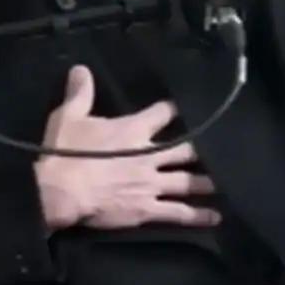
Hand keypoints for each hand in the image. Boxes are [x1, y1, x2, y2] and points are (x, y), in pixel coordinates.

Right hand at [33, 65, 219, 231]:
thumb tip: (80, 68)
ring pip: (187, 182)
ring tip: (223, 183)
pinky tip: (214, 216)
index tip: (184, 107)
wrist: (61, 191)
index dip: (174, 109)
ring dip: (206, 182)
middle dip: (202, 150)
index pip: (162, 113)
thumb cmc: (64, 153)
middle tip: (219, 149)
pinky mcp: (146, 209)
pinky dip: (197, 215)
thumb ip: (80, 93)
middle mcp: (148, 155)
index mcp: (133, 130)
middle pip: (185, 150)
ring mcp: (151, 184)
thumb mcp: (68, 116)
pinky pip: (177, 212)